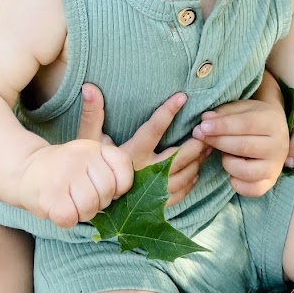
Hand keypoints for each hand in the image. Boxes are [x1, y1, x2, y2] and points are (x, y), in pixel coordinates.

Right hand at [17, 138, 132, 228]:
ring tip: (69, 203)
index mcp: (94, 147)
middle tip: (81, 197)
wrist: (25, 170)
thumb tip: (126, 202)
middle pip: (106, 192)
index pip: (123, 167)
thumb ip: (108, 173)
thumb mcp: (88, 161)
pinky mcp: (50, 193)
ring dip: (81, 214)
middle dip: (97, 204)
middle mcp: (80, 155)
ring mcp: (64, 173)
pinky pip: (70, 218)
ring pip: (89, 207)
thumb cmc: (64, 172)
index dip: (119, 186)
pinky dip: (65, 220)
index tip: (103, 188)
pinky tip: (57, 208)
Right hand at [78, 84, 207, 206]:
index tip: (182, 97)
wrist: (86, 200)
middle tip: (207, 130)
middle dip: (196, 143)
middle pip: (178, 156)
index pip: (153, 129)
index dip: (168, 112)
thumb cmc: (89, 168)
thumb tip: (89, 87)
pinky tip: (195, 170)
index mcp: (129, 155)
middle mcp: (144, 173)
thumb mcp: (88, 141)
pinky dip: (191, 180)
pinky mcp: (156, 205)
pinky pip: (181, 192)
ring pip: (184, 175)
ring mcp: (152, 192)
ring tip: (207, 147)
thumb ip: (92, 114)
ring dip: (198, 160)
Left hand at [192, 98, 289, 197]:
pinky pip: (252, 190)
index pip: (246, 124)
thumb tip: (205, 121)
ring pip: (248, 172)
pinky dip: (236, 183)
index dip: (222, 126)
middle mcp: (278, 145)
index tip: (202, 127)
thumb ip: (222, 113)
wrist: (273, 129)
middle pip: (245, 147)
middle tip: (201, 137)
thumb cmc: (251, 117)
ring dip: (227, 163)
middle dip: (218, 142)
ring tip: (223, 153)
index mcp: (272, 121)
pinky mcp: (271, 182)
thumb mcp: (239, 108)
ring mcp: (276, 166)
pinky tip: (231, 169)